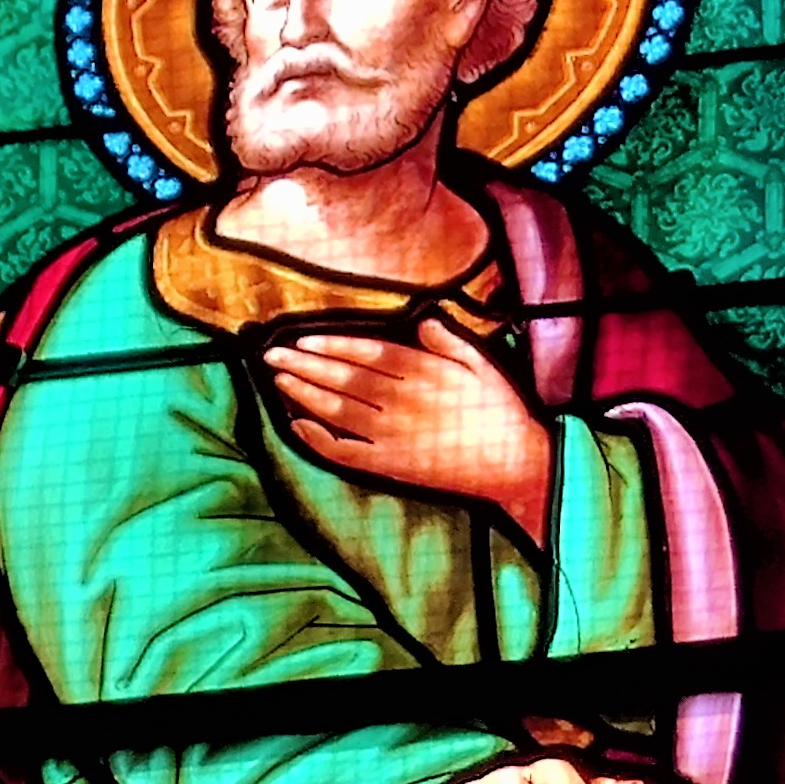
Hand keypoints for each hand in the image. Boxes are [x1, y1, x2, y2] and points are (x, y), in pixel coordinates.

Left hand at [264, 314, 555, 539]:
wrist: (513, 464)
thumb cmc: (499, 410)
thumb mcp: (480, 364)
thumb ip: (447, 340)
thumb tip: (422, 318)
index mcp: (422, 371)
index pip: (366, 352)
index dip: (330, 345)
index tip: (301, 339)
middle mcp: (401, 400)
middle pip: (343, 378)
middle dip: (304, 364)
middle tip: (271, 355)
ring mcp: (392, 435)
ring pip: (337, 411)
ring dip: (303, 393)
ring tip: (278, 378)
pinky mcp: (390, 465)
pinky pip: (344, 452)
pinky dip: (317, 439)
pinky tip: (296, 425)